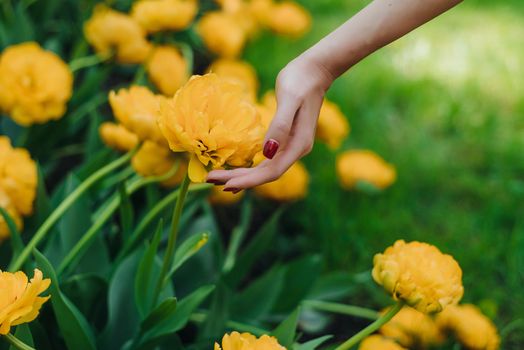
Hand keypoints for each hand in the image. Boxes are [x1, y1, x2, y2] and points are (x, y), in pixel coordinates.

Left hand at [207, 54, 333, 190]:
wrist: (314, 71)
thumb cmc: (300, 81)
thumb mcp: (289, 99)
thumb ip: (281, 126)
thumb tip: (267, 153)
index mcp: (298, 145)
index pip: (272, 171)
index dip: (249, 180)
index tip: (226, 184)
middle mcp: (296, 150)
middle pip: (266, 174)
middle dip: (239, 180)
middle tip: (209, 180)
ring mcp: (290, 147)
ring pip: (265, 169)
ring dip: (241, 176)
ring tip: (216, 179)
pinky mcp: (284, 140)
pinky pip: (266, 161)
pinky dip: (250, 169)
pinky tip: (236, 173)